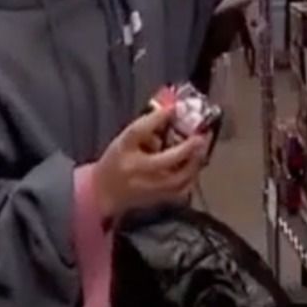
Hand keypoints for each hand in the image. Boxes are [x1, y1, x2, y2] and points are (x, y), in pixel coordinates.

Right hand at [95, 109, 210, 216]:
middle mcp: (135, 170)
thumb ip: (147, 128)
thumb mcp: (125, 140)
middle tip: (201, 136)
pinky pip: (181, 189)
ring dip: (195, 162)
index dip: (156, 118)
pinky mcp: (156, 199)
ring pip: (178, 178)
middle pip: (166, 160)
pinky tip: (196, 164)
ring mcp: (147, 187)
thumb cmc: (116, 162)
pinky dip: (192, 176)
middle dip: (187, 147)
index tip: (174, 108)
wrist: (103, 192)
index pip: (138, 131)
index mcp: (124, 150)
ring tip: (202, 148)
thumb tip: (173, 115)